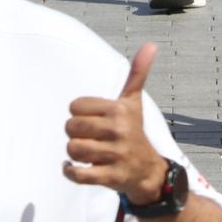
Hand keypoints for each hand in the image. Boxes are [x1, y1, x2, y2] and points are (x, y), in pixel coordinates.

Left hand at [62, 42, 167, 204]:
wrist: (148, 171)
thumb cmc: (134, 131)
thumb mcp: (133, 102)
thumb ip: (137, 74)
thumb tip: (151, 45)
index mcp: (119, 110)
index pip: (74, 107)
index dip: (80, 115)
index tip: (94, 121)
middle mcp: (119, 131)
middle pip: (70, 128)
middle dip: (76, 134)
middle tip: (90, 138)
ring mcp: (115, 155)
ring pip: (72, 149)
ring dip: (74, 154)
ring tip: (88, 153)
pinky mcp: (110, 177)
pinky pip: (77, 174)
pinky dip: (70, 172)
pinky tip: (73, 168)